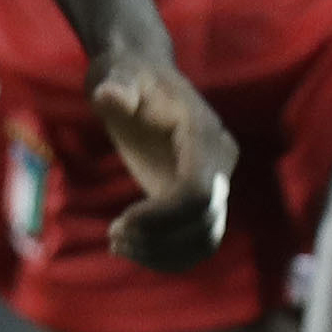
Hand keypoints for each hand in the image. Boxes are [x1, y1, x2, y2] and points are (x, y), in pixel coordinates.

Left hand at [91, 47, 239, 270]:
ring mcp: (215, 182)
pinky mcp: (200, 200)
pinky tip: (133, 247)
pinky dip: (168, 257)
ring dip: (162, 254)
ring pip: (205, 240)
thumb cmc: (128, 75)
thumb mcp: (119, 74)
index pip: (199, 193)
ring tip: (119, 242)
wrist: (141, 78)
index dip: (161, 219)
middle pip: (204, 222)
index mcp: (204, 134)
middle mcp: (219, 162)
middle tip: (114, 236)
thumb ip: (117, 85)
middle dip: (157, 239)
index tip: (119, 223)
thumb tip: (112, 96)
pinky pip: (198, 242)